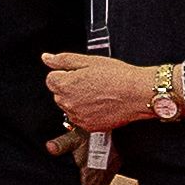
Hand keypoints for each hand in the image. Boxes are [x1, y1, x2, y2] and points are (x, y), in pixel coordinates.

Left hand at [42, 52, 167, 132]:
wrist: (137, 94)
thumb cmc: (116, 76)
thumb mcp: (88, 61)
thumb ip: (63, 60)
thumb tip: (46, 58)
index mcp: (64, 85)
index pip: (51, 79)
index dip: (66, 73)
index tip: (81, 73)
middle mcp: (67, 104)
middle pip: (59, 93)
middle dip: (70, 87)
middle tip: (92, 81)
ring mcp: (77, 117)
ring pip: (69, 106)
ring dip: (78, 100)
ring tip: (98, 92)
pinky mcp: (88, 127)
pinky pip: (80, 118)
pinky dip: (87, 112)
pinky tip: (101, 103)